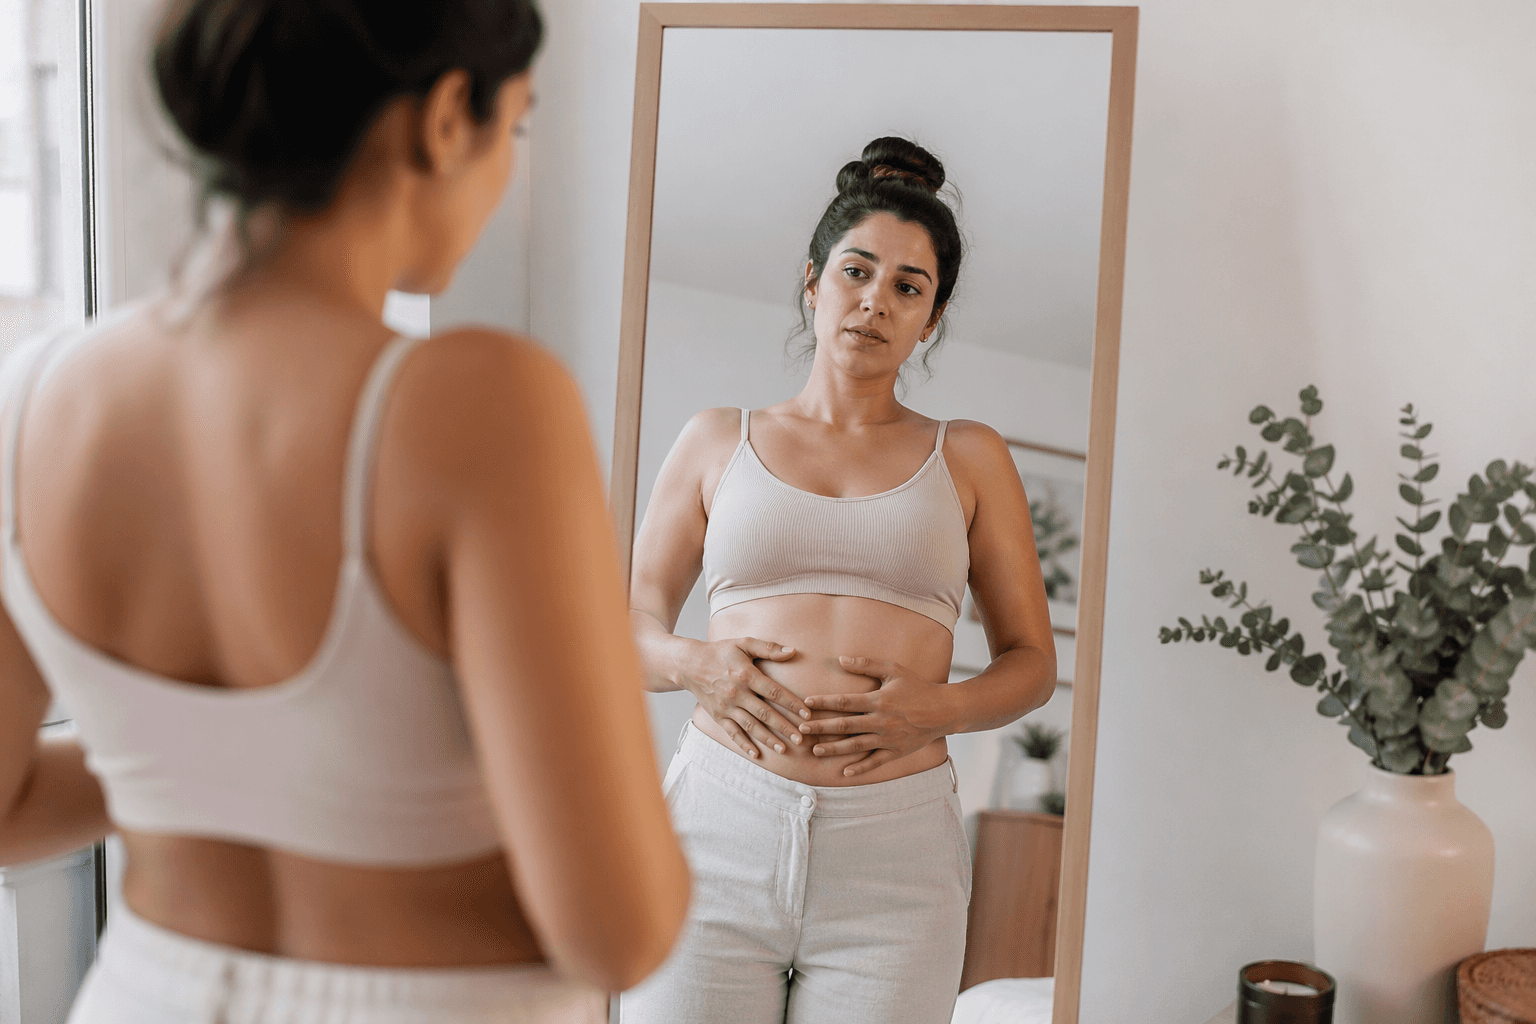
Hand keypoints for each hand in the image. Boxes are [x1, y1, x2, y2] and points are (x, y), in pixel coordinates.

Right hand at [678, 637, 808, 758]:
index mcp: (746, 675)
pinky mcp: (718, 716)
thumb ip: (769, 648)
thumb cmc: (720, 652)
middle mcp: (736, 693)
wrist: (689, 664)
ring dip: (768, 739)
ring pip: (751, 726)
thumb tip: (793, 651)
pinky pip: (732, 733)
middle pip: (765, 713)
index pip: (774, 692)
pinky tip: (757, 754)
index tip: (807, 714)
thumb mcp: (743, 643)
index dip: (792, 704)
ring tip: (784, 748)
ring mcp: (726, 707)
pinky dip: (744, 744)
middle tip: (801, 738)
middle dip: (785, 727)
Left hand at [800, 656, 951, 776]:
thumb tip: (840, 660)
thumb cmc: (917, 687)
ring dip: (834, 749)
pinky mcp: (896, 752)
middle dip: (821, 728)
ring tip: (815, 750)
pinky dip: (860, 768)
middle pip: (845, 726)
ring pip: (855, 746)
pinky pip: (875, 762)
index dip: (824, 702)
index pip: (844, 702)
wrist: (944, 710)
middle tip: (802, 730)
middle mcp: (881, 721)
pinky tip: (844, 772)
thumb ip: (866, 664)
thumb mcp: (894, 670)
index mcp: (878, 700)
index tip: (806, 703)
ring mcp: (888, 739)